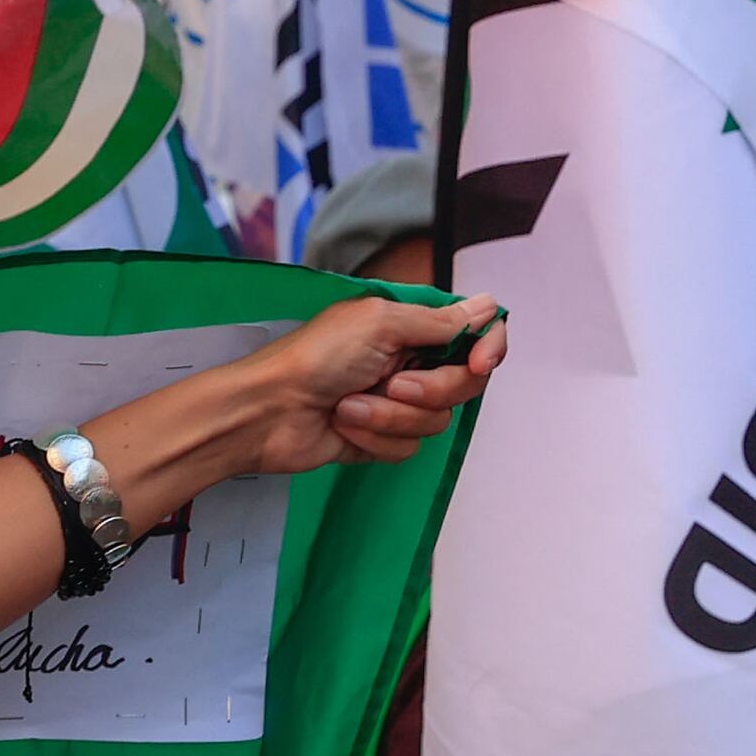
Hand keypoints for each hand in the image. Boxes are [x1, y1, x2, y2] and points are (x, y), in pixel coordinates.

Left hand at [95, 294, 502, 524]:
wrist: (267, 412)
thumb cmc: (317, 358)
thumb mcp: (379, 323)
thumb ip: (438, 321)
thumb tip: (489, 307)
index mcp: (410, 328)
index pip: (476, 336)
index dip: (488, 349)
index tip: (479, 362)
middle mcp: (409, 364)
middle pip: (463, 384)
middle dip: (428, 390)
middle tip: (389, 384)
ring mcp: (395, 404)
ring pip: (435, 421)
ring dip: (390, 416)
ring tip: (348, 406)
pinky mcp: (380, 439)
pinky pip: (408, 447)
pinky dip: (375, 438)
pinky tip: (343, 426)